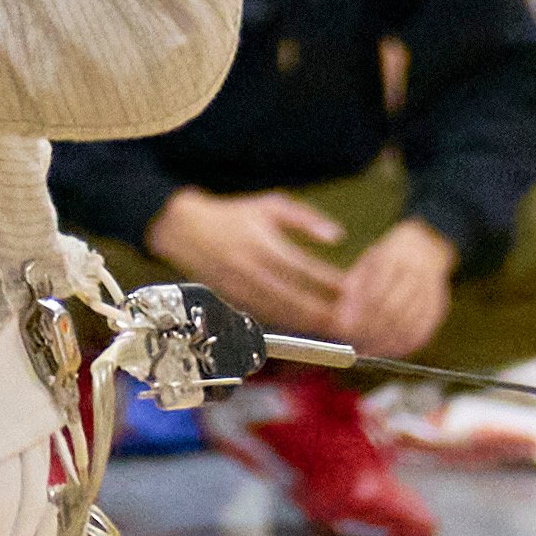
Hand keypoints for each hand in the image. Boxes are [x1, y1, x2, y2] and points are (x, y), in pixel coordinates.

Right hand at [143, 187, 355, 339]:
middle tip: (349, 320)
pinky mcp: (233, 299)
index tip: (352, 289)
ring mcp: (241, 288)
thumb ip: (305, 219)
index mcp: (263, 244)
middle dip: (324, 312)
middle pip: (296, 299)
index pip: (305, 269)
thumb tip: (337, 236)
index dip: (330, 282)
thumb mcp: (270, 206)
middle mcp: (252, 269)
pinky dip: (288, 323)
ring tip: (333, 329)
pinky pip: (265, 316)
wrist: (184, 228)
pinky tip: (305, 326)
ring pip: (281, 313)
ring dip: (308, 323)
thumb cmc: (231, 216)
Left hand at [336, 220, 456, 364]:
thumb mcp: (366, 263)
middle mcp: (416, 273)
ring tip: (366, 350)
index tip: (343, 329)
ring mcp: (432, 292)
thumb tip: (338, 320)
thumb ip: (353, 288)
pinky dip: (403, 345)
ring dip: (385, 342)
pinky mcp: (439, 308)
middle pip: (393, 310)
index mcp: (394, 257)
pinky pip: (422, 332)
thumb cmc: (385, 259)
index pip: (376, 291)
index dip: (359, 314)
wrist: (426, 248)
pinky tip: (386, 351)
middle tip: (353, 344)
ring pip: (408, 324)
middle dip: (371, 331)